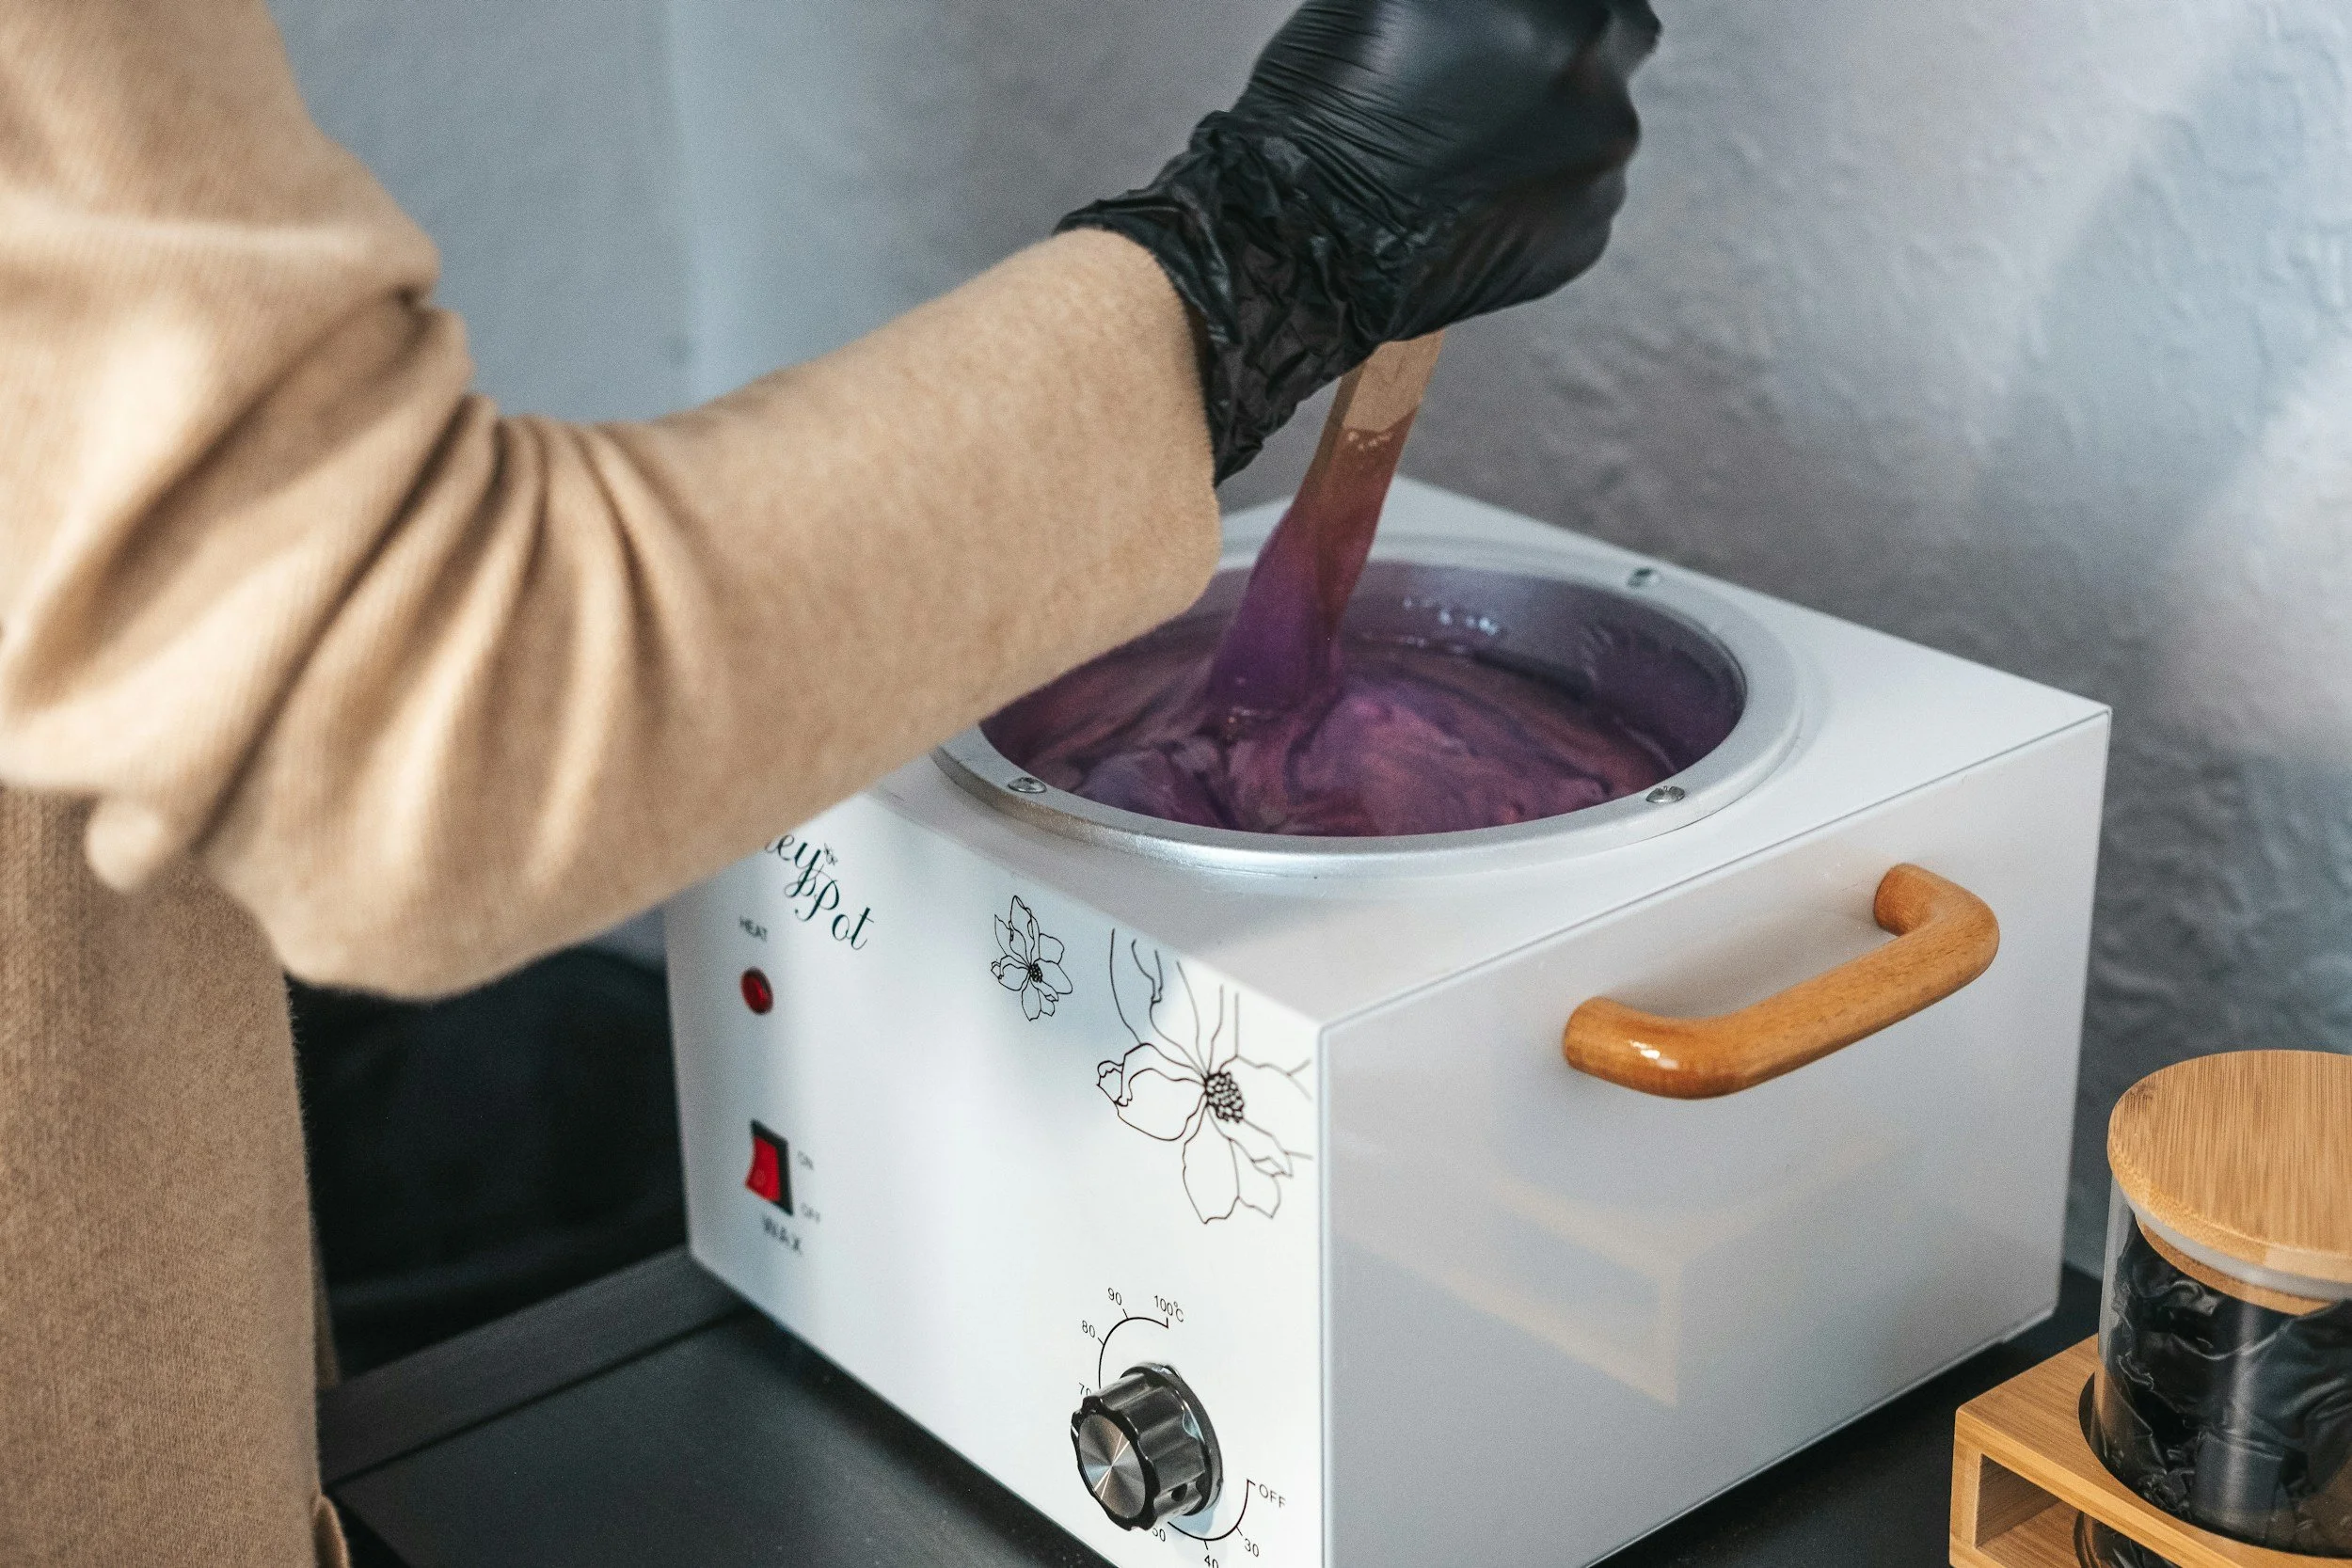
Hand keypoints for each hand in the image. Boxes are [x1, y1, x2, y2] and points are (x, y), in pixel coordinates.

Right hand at [1063, 0, 1659, 478]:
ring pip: (1594, 129)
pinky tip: (1468, 196)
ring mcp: (1598, 174)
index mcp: (1567, 14)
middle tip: (1487, 80)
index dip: (1538, 10)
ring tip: (1461, 149)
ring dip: (1547, 129)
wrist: (1301, 236)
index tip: (1504, 25)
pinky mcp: (1580, 243)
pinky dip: (1534, 193)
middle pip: (1611, 47)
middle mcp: (1601, 90)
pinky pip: (1574, 200)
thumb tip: (1493, 7)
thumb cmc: (1329, 108)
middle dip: (1561, 57)